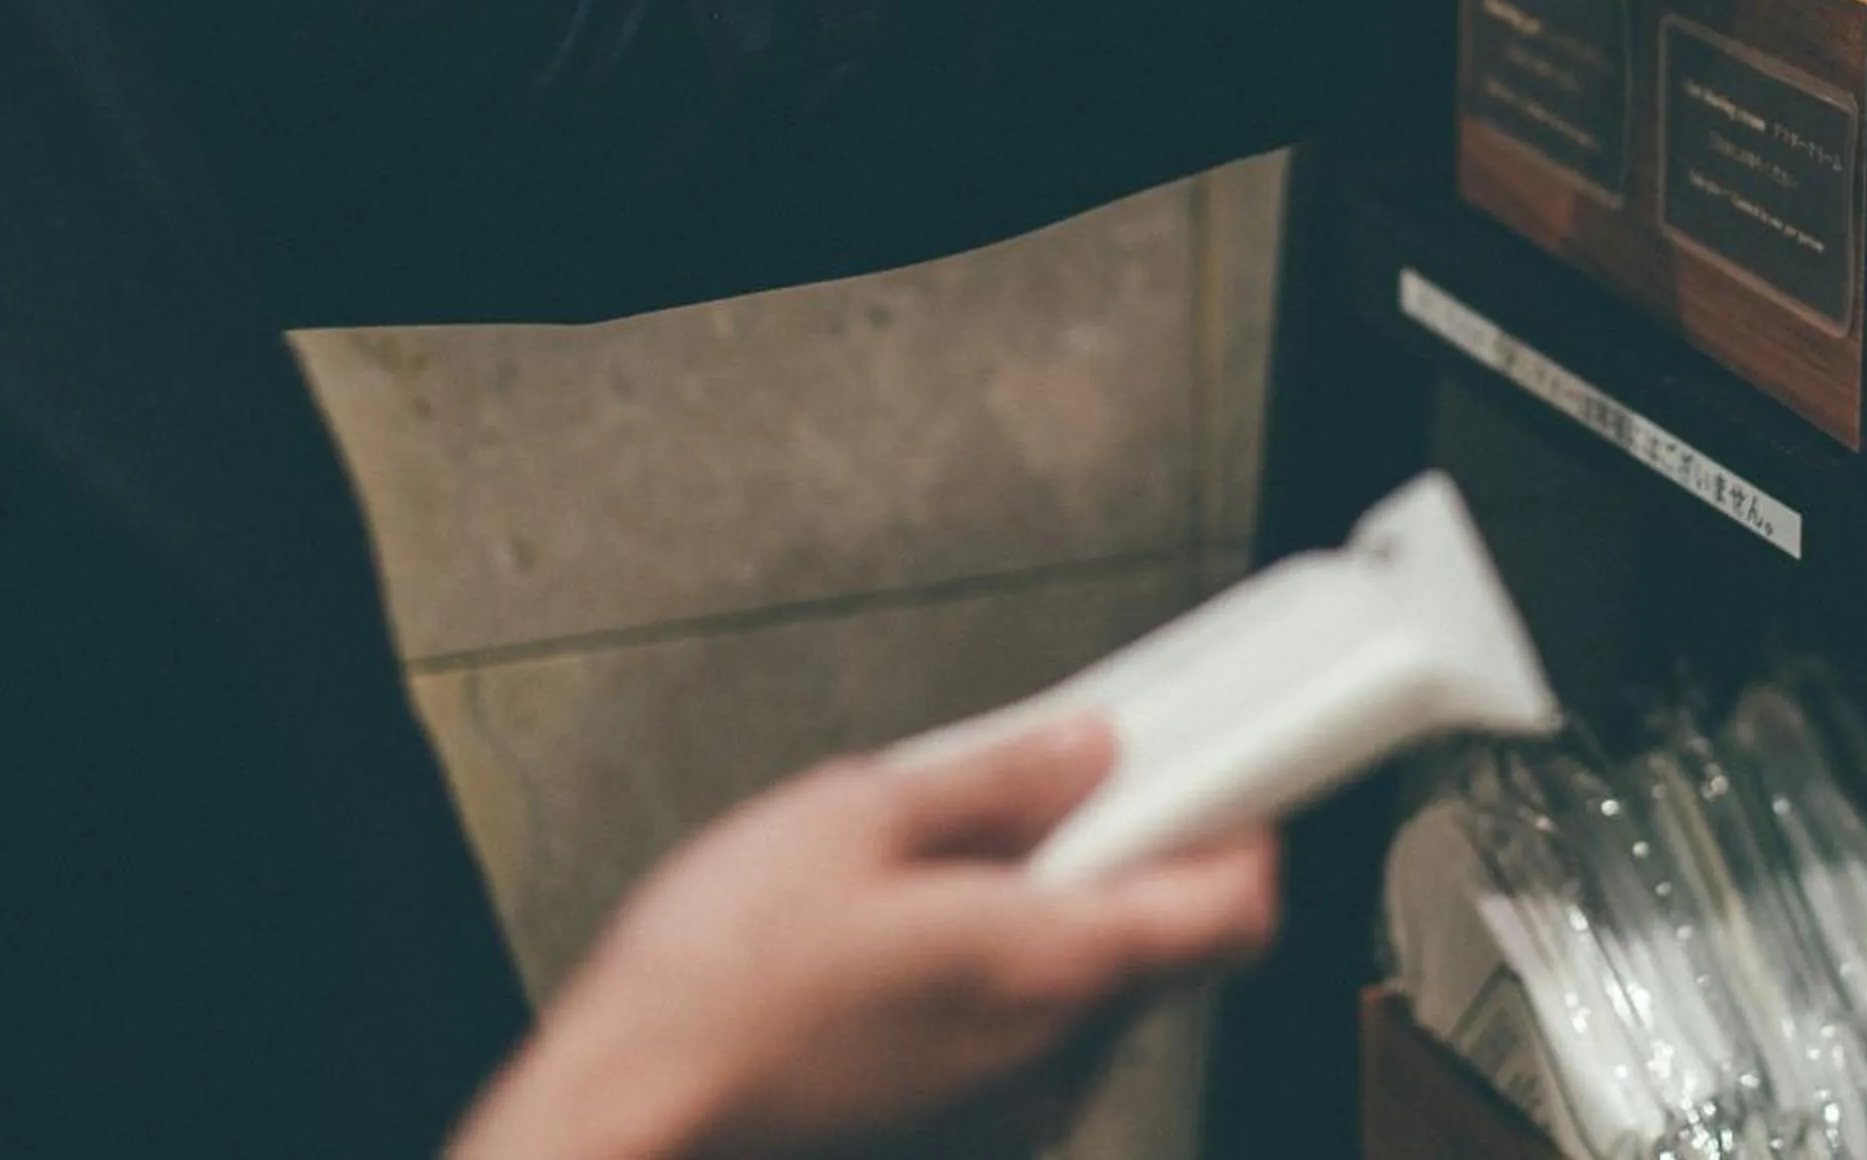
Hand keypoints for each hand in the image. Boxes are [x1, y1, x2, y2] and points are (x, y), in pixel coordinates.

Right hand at [451, 718, 1278, 1159]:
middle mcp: (1054, 1054)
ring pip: (1082, 998)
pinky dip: (990, 991)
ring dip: (1045, 930)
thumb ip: (996, 778)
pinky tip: (896, 958)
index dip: (1245, 829)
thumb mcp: (853, 815)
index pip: (1234, 907)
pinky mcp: (959, 1142)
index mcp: (1054, 962)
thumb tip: (1086, 746)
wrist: (621, 1128)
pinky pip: (1018, 1048)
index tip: (1226, 776)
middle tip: (1047, 801)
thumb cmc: (713, 992)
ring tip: (930, 885)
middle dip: (1121, 863)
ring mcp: (1009, 1112)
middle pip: (1159, 946)